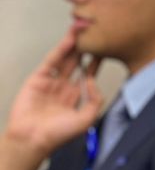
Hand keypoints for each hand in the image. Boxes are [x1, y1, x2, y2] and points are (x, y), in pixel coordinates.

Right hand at [0, 34, 102, 169]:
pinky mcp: (38, 78)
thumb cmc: (57, 134)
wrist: (32, 139)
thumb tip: (93, 81)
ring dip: (73, 44)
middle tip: (95, 33)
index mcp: (74, 97)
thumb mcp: (86, 119)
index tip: (106, 49)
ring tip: (82, 29)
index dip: (96, 62)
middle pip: (76, 62)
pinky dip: (60, 50)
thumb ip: (95, 100)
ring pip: (64, 58)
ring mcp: (50, 81)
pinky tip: (69, 40)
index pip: (87, 74)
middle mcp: (63, 87)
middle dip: (86, 48)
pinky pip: (52, 61)